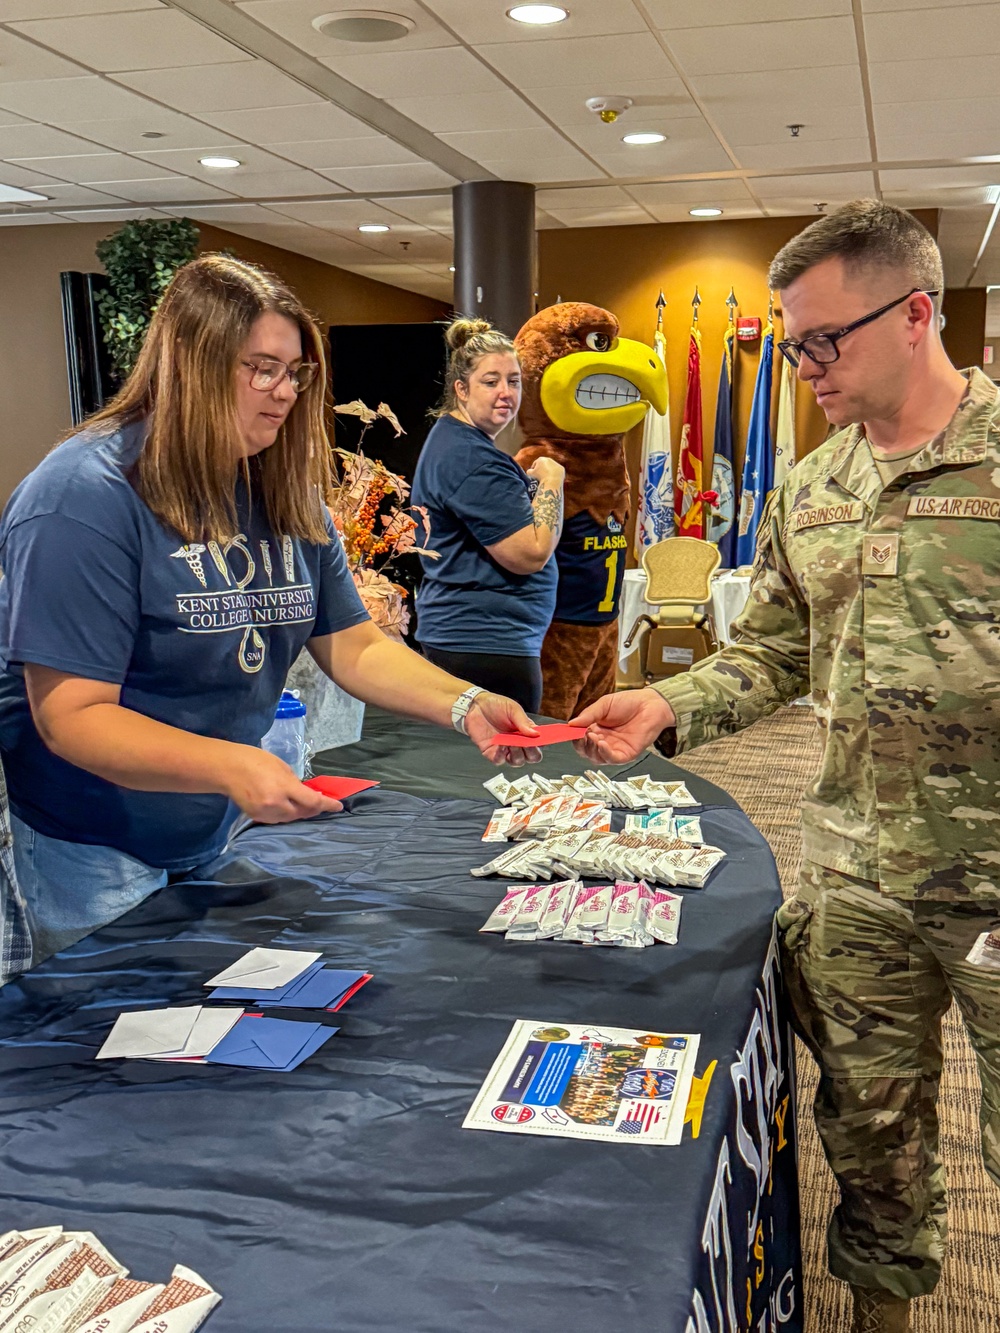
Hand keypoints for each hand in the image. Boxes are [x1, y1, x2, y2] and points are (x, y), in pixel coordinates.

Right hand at [222, 746, 342, 822]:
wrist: (228, 768)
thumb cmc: (255, 760)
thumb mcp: (282, 766)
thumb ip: (295, 783)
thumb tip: (305, 793)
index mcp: (284, 787)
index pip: (312, 801)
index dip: (327, 805)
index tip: (338, 806)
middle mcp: (276, 804)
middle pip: (302, 812)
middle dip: (313, 808)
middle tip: (320, 803)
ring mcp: (265, 813)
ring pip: (290, 818)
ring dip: (300, 812)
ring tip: (304, 805)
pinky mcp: (256, 817)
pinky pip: (277, 819)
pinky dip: (285, 814)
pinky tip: (287, 807)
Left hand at [463, 692, 541, 767]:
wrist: (474, 706)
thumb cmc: (495, 706)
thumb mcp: (513, 709)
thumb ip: (524, 722)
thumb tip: (536, 734)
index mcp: (526, 732)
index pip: (540, 744)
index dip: (542, 744)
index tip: (541, 741)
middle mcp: (518, 743)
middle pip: (531, 757)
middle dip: (531, 753)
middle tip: (527, 744)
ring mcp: (505, 749)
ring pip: (517, 762)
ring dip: (517, 754)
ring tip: (512, 743)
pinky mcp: (492, 753)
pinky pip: (500, 761)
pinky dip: (502, 755)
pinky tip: (501, 745)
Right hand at [527, 457, 565, 490]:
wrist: (551, 481)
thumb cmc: (539, 477)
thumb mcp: (530, 474)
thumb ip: (528, 471)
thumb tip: (530, 471)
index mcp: (541, 459)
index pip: (536, 463)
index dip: (534, 469)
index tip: (534, 474)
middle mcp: (549, 459)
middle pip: (544, 464)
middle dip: (542, 469)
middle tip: (541, 476)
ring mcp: (556, 463)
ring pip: (552, 468)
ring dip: (549, 471)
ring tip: (547, 478)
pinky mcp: (562, 469)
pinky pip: (557, 472)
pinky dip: (555, 475)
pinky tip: (553, 479)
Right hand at [569, 689, 675, 763]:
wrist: (650, 704)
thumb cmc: (629, 703)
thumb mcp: (604, 705)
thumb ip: (588, 715)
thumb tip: (571, 724)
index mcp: (596, 729)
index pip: (579, 739)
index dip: (574, 737)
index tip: (570, 732)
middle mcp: (603, 741)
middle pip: (585, 751)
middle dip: (581, 745)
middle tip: (582, 735)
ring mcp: (614, 749)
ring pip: (596, 758)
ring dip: (591, 749)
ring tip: (592, 736)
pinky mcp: (626, 754)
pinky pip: (612, 759)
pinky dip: (604, 753)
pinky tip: (601, 743)